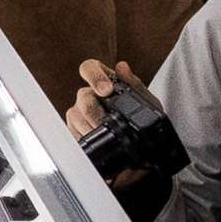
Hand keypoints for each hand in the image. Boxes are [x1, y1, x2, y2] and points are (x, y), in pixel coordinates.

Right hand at [66, 59, 156, 187]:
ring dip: (90, 127)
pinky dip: (84, 137)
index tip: (105, 90)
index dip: (94, 77)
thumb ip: (134, 84)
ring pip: (75, 115)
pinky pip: (72, 131)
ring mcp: (81, 112)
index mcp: (106, 82)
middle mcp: (90, 95)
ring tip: (104, 135)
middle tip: (104, 123)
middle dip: (95, 112)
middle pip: (82, 95)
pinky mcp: (75, 130)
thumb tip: (122, 67)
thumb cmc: (143, 124)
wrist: (142, 154)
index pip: (89, 68)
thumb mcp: (147, 103)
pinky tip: (96, 140)